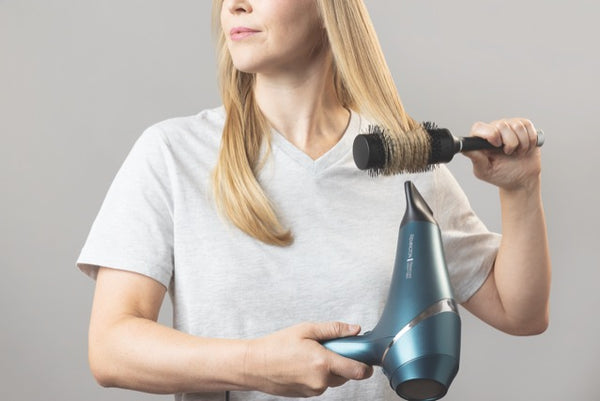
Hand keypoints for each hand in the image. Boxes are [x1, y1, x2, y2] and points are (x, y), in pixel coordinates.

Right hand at [244, 322, 373, 396]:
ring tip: (311, 355)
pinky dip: (318, 375)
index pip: (358, 371)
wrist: (254, 365)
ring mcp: (313, 390)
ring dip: (329, 369)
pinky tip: (303, 365)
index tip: (367, 359)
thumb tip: (354, 329)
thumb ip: (334, 329)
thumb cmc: (276, 346)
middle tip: (328, 349)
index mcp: (323, 363)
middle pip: (346, 375)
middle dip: (342, 362)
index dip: (366, 366)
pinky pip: (320, 384)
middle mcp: (321, 380)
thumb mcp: (306, 329)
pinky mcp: (306, 395)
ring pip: (333, 380)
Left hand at [463, 118, 541, 191]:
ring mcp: (508, 126)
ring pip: (517, 126)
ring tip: (517, 152)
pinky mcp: (523, 126)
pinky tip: (525, 148)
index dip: (490, 134)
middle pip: (502, 125)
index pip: (479, 127)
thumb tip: (464, 148)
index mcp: (481, 140)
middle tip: (508, 153)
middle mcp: (493, 130)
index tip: (497, 145)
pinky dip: (530, 140)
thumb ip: (475, 158)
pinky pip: (528, 126)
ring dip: (521, 144)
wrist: (522, 178)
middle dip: (510, 143)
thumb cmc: (502, 174)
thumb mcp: (485, 170)